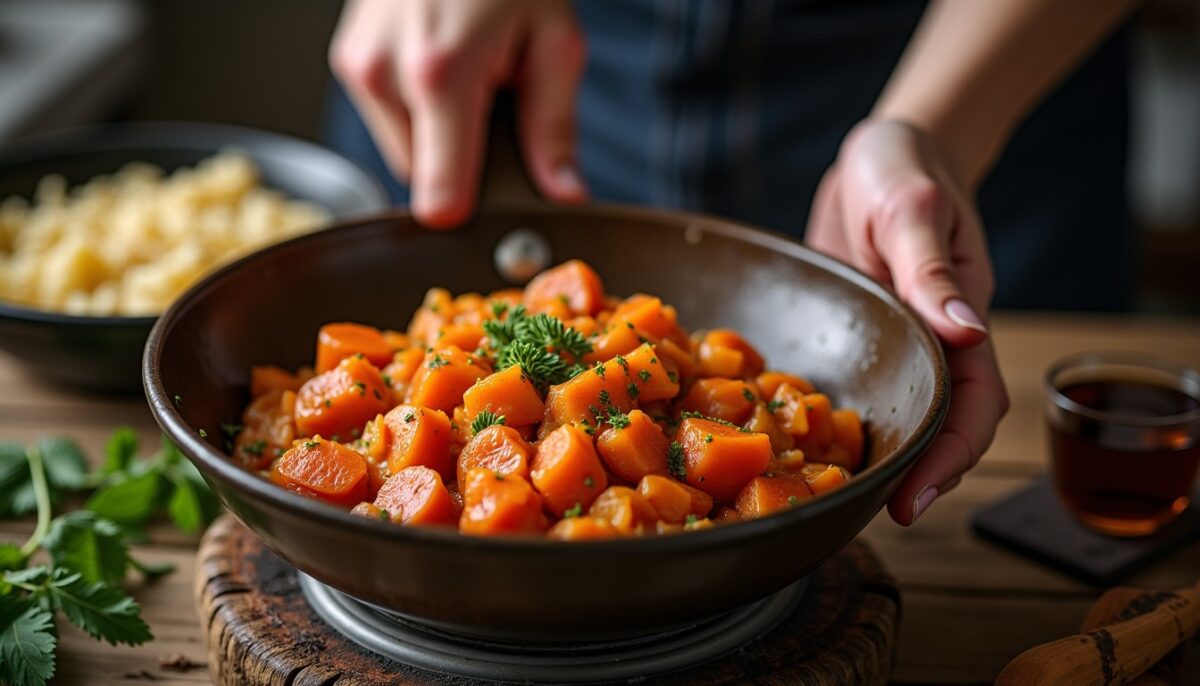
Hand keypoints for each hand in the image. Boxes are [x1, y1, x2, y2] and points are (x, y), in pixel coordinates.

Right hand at [329, 0, 586, 226]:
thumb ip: (555, 128)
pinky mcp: (347, 60)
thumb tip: (563, 195)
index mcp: (441, 76)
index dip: (472, 211)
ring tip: (469, 80)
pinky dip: (416, 111)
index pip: (438, 199)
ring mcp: (358, 66)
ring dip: (438, 138)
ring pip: (403, 152)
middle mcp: (385, 74)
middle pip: (424, 179)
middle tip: (495, 110)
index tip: (496, 202)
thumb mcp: (555, 42)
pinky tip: (441, 70)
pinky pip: (387, 120)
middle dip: (463, 162)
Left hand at [806, 119, 1009, 523]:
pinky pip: (846, 386)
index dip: (949, 457)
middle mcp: (927, 342)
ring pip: (890, 414)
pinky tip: (791, 441)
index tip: (917, 500)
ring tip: (832, 496)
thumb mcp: (915, 209)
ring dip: (871, 457)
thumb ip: (932, 270)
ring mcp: (887, 344)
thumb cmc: (905, 169)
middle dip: (915, 475)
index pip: (970, 405)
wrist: (877, 155)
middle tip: (877, 516)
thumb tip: (966, 331)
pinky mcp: (849, 337)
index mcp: (957, 319)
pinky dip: (825, 418)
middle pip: (934, 425)